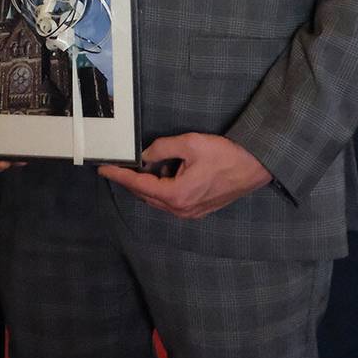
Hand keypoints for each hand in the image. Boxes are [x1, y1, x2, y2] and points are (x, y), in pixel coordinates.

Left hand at [98, 132, 271, 218]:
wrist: (255, 166)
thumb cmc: (225, 154)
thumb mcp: (189, 144)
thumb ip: (161, 149)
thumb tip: (143, 156)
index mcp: (176, 195)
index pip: (138, 185)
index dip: (118, 176)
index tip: (102, 169)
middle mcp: (181, 210)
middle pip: (146, 195)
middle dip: (132, 180)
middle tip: (120, 164)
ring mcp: (191, 213)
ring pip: (159, 200)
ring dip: (149, 184)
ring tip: (146, 165)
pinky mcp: (199, 210)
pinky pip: (172, 202)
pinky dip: (163, 189)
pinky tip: (166, 173)